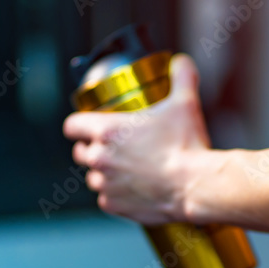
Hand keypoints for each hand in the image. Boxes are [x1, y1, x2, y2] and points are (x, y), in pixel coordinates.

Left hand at [62, 53, 211, 224]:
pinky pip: (107, 199)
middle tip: (115, 147)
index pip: (72, 125)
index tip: (87, 126)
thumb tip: (181, 61)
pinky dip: (117, 195)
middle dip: (93, 149)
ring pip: (93, 177)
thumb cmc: (187, 145)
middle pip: (80, 152)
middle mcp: (99, 158)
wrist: (197, 186)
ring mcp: (104, 184)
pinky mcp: (113, 205)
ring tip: (126, 169)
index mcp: (106, 131)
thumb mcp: (185, 103)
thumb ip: (182, 77)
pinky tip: (133, 189)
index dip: (78, 125)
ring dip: (105, 173)